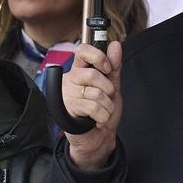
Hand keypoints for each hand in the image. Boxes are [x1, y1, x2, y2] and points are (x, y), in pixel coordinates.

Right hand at [62, 41, 121, 170]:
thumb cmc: (103, 110)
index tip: (107, 68)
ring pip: (95, 93)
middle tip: (107, 97)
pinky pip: (93, 108)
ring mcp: (68, 95)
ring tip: (103, 111)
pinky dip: (102, 116)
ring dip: (107, 106)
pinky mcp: (68, 110)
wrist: (99, 137)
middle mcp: (71, 80)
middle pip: (92, 74)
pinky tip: (96, 119)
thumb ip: (114, 67)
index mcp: (80, 70)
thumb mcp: (112, 86)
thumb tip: (114, 45)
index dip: (97, 56)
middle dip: (108, 89)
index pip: (82, 50)